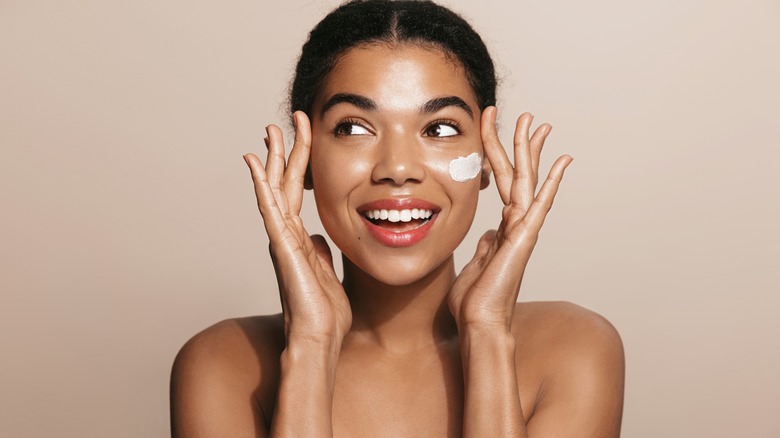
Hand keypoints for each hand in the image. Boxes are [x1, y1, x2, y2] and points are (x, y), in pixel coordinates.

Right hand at [244, 111, 351, 344]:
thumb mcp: (326, 271)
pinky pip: (270, 210)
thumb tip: (318, 235)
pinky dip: (261, 185)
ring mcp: (281, 239)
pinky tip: (255, 163)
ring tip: (270, 129)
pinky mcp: (281, 247)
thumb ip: (319, 251)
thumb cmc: (325, 312)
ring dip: (273, 158)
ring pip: (275, 189)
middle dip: (287, 149)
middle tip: (286, 120)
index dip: (301, 162)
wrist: (320, 337)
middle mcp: (286, 234)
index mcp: (298, 237)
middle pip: (284, 183)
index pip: (298, 190)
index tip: (304, 135)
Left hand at [448, 107, 571, 330]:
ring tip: (535, 123)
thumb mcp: (475, 265)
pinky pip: (538, 205)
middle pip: (518, 174)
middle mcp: (516, 225)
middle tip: (525, 115)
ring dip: (530, 151)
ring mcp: (523, 231)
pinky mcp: (524, 239)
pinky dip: (549, 183)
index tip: (496, 134)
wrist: (479, 323)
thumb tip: (490, 234)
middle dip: (519, 143)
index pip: (502, 183)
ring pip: (527, 181)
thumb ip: (486, 247)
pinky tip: (561, 162)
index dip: (497, 156)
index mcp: (502, 228)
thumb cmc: (475, 301)